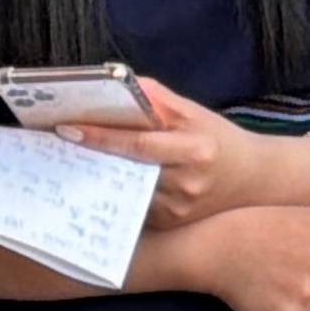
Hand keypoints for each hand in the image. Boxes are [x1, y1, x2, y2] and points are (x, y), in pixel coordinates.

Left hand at [62, 77, 291, 227]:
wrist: (254, 180)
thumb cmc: (220, 139)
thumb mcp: (195, 113)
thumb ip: (158, 101)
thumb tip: (120, 86)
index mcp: (194, 150)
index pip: (137, 144)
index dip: (99, 137)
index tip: (67, 129)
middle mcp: (187, 184)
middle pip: (125, 170)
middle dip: (90, 156)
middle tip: (56, 145)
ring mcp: (178, 210)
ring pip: (125, 190)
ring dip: (97, 175)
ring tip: (70, 159)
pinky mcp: (171, 224)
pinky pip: (134, 206)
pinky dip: (116, 191)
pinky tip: (98, 179)